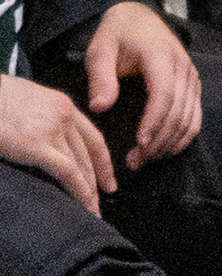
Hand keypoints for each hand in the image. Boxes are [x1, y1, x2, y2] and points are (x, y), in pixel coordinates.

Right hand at [0, 74, 113, 208]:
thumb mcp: (25, 105)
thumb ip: (39, 123)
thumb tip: (35, 141)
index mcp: (61, 106)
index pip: (89, 135)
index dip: (100, 156)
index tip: (106, 173)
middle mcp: (64, 116)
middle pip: (88, 151)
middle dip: (99, 175)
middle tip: (106, 193)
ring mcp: (52, 130)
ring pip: (80, 163)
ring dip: (89, 188)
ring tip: (93, 207)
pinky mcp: (37, 146)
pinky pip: (67, 170)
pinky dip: (78, 188)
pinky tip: (84, 201)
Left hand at [81, 2, 195, 167]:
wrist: (138, 17)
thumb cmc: (117, 35)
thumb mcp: (100, 50)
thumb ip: (100, 78)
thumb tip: (101, 107)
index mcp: (160, 56)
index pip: (164, 94)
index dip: (154, 121)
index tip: (139, 143)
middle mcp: (182, 66)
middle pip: (178, 110)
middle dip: (159, 139)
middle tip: (136, 161)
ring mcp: (190, 75)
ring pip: (191, 115)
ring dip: (172, 141)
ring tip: (147, 158)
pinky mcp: (192, 83)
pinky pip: (196, 113)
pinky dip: (185, 134)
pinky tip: (167, 148)